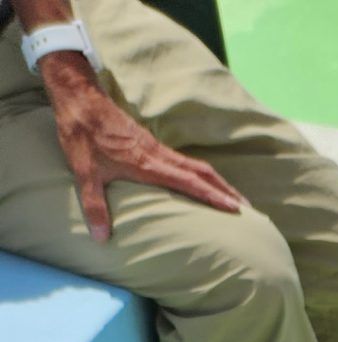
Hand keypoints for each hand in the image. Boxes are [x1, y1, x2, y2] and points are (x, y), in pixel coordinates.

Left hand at [41, 52, 244, 241]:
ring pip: (196, 165)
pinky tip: (201, 184)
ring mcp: (156, 148)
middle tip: (248, 209)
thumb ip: (95, 206)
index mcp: (149, 164)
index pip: (190, 182)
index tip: (236, 209)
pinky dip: (200, 175)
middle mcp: (159, 155)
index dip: (214, 196)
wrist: (78, 97)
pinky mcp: (150, 144)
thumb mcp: (84, 171)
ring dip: (217, 182)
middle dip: (226, 190)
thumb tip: (101, 238)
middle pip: (203, 172)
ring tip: (232, 198)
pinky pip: (184, 161)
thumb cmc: (82, 133)